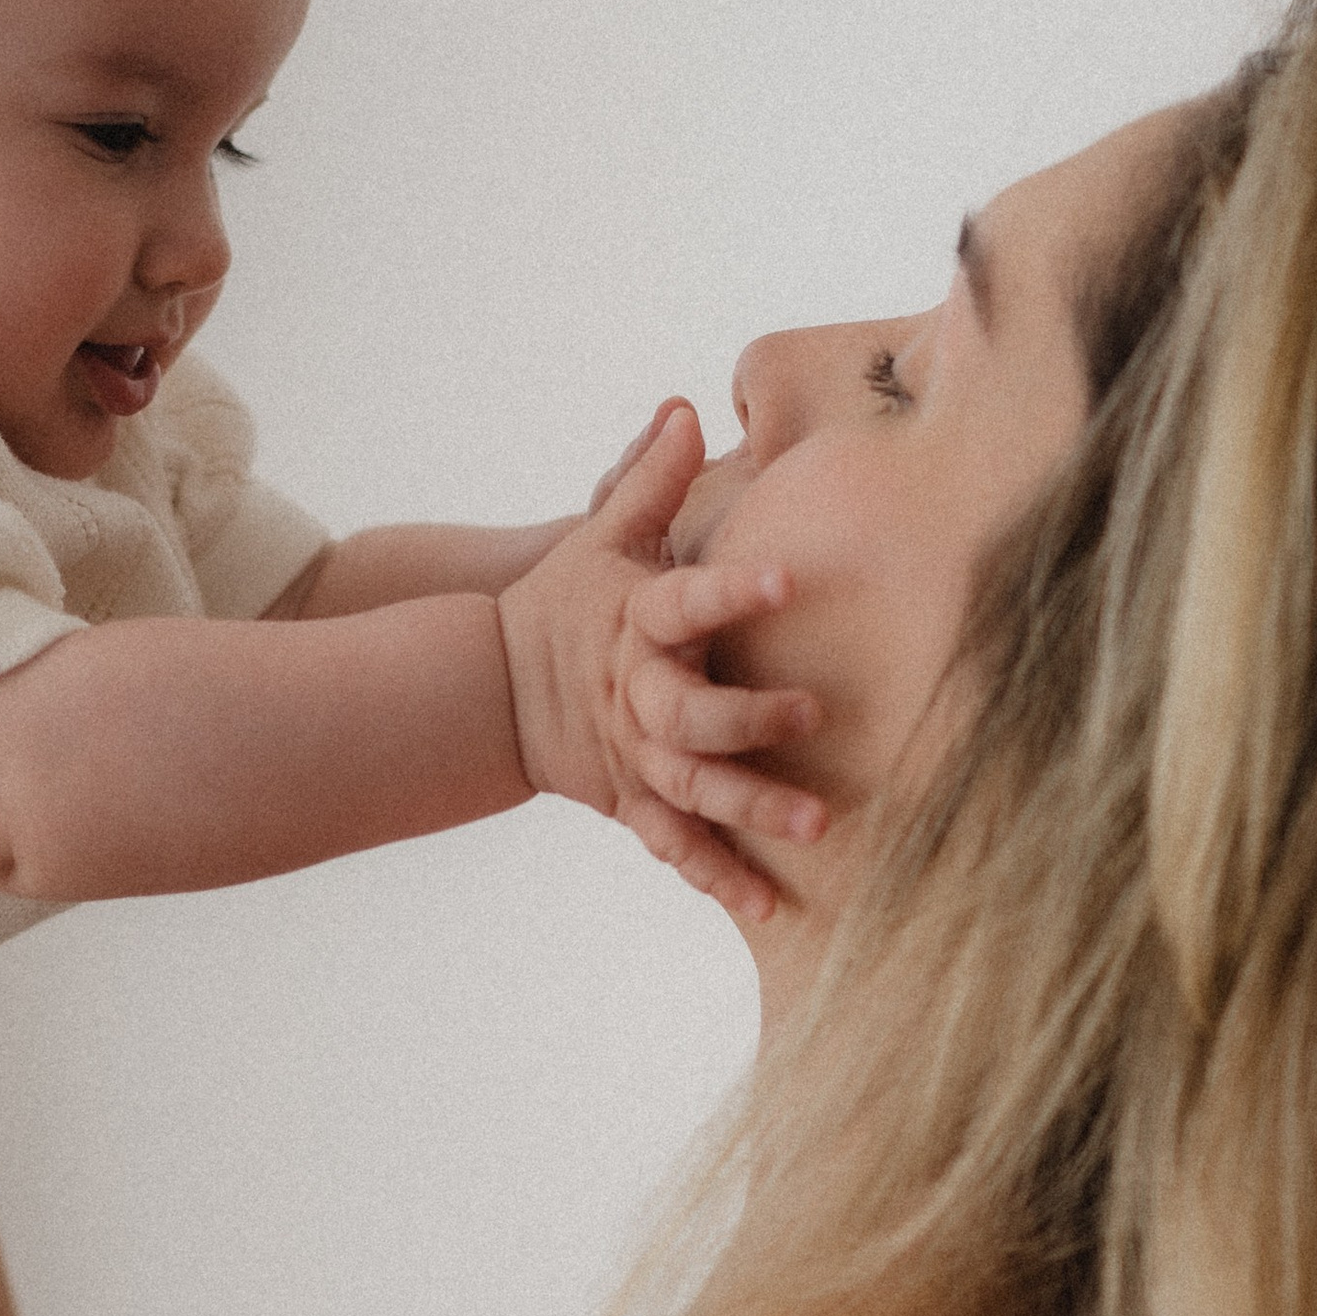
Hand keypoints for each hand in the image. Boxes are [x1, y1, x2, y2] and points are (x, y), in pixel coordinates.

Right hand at [499, 402, 824, 922]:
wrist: (496, 689)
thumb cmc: (568, 601)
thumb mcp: (600, 537)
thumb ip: (649, 480)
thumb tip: (684, 406)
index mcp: (634, 623)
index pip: (684, 601)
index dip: (733, 590)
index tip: (791, 577)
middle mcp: (633, 696)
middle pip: (689, 714)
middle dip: (750, 717)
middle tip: (815, 714)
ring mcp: (632, 758)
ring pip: (693, 791)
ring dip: (753, 810)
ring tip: (819, 824)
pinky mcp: (633, 804)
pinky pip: (678, 848)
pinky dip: (720, 878)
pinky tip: (774, 909)